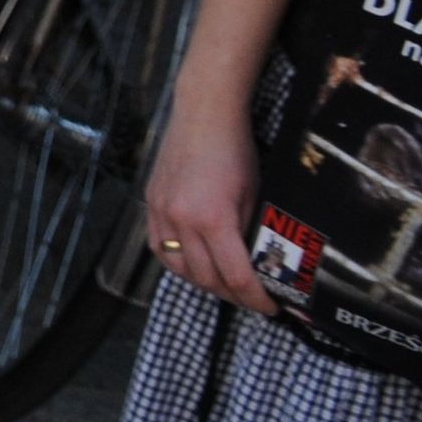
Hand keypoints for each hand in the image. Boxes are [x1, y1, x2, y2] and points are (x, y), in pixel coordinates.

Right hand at [146, 100, 272, 314]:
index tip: (270, 307)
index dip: (255, 298)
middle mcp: (181, 220)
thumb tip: (258, 265)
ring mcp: (161, 211)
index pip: (235, 276)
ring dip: (202, 282)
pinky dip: (176, 262)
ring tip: (224, 284)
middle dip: (232, 294)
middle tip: (252, 298)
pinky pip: (158, 246)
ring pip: (178, 267)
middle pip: (205, 277)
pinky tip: (192, 263)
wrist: (203, 115)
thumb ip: (249, 233)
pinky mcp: (151, 203)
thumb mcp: (254, 196)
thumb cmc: (236, 150)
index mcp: (213, 219)